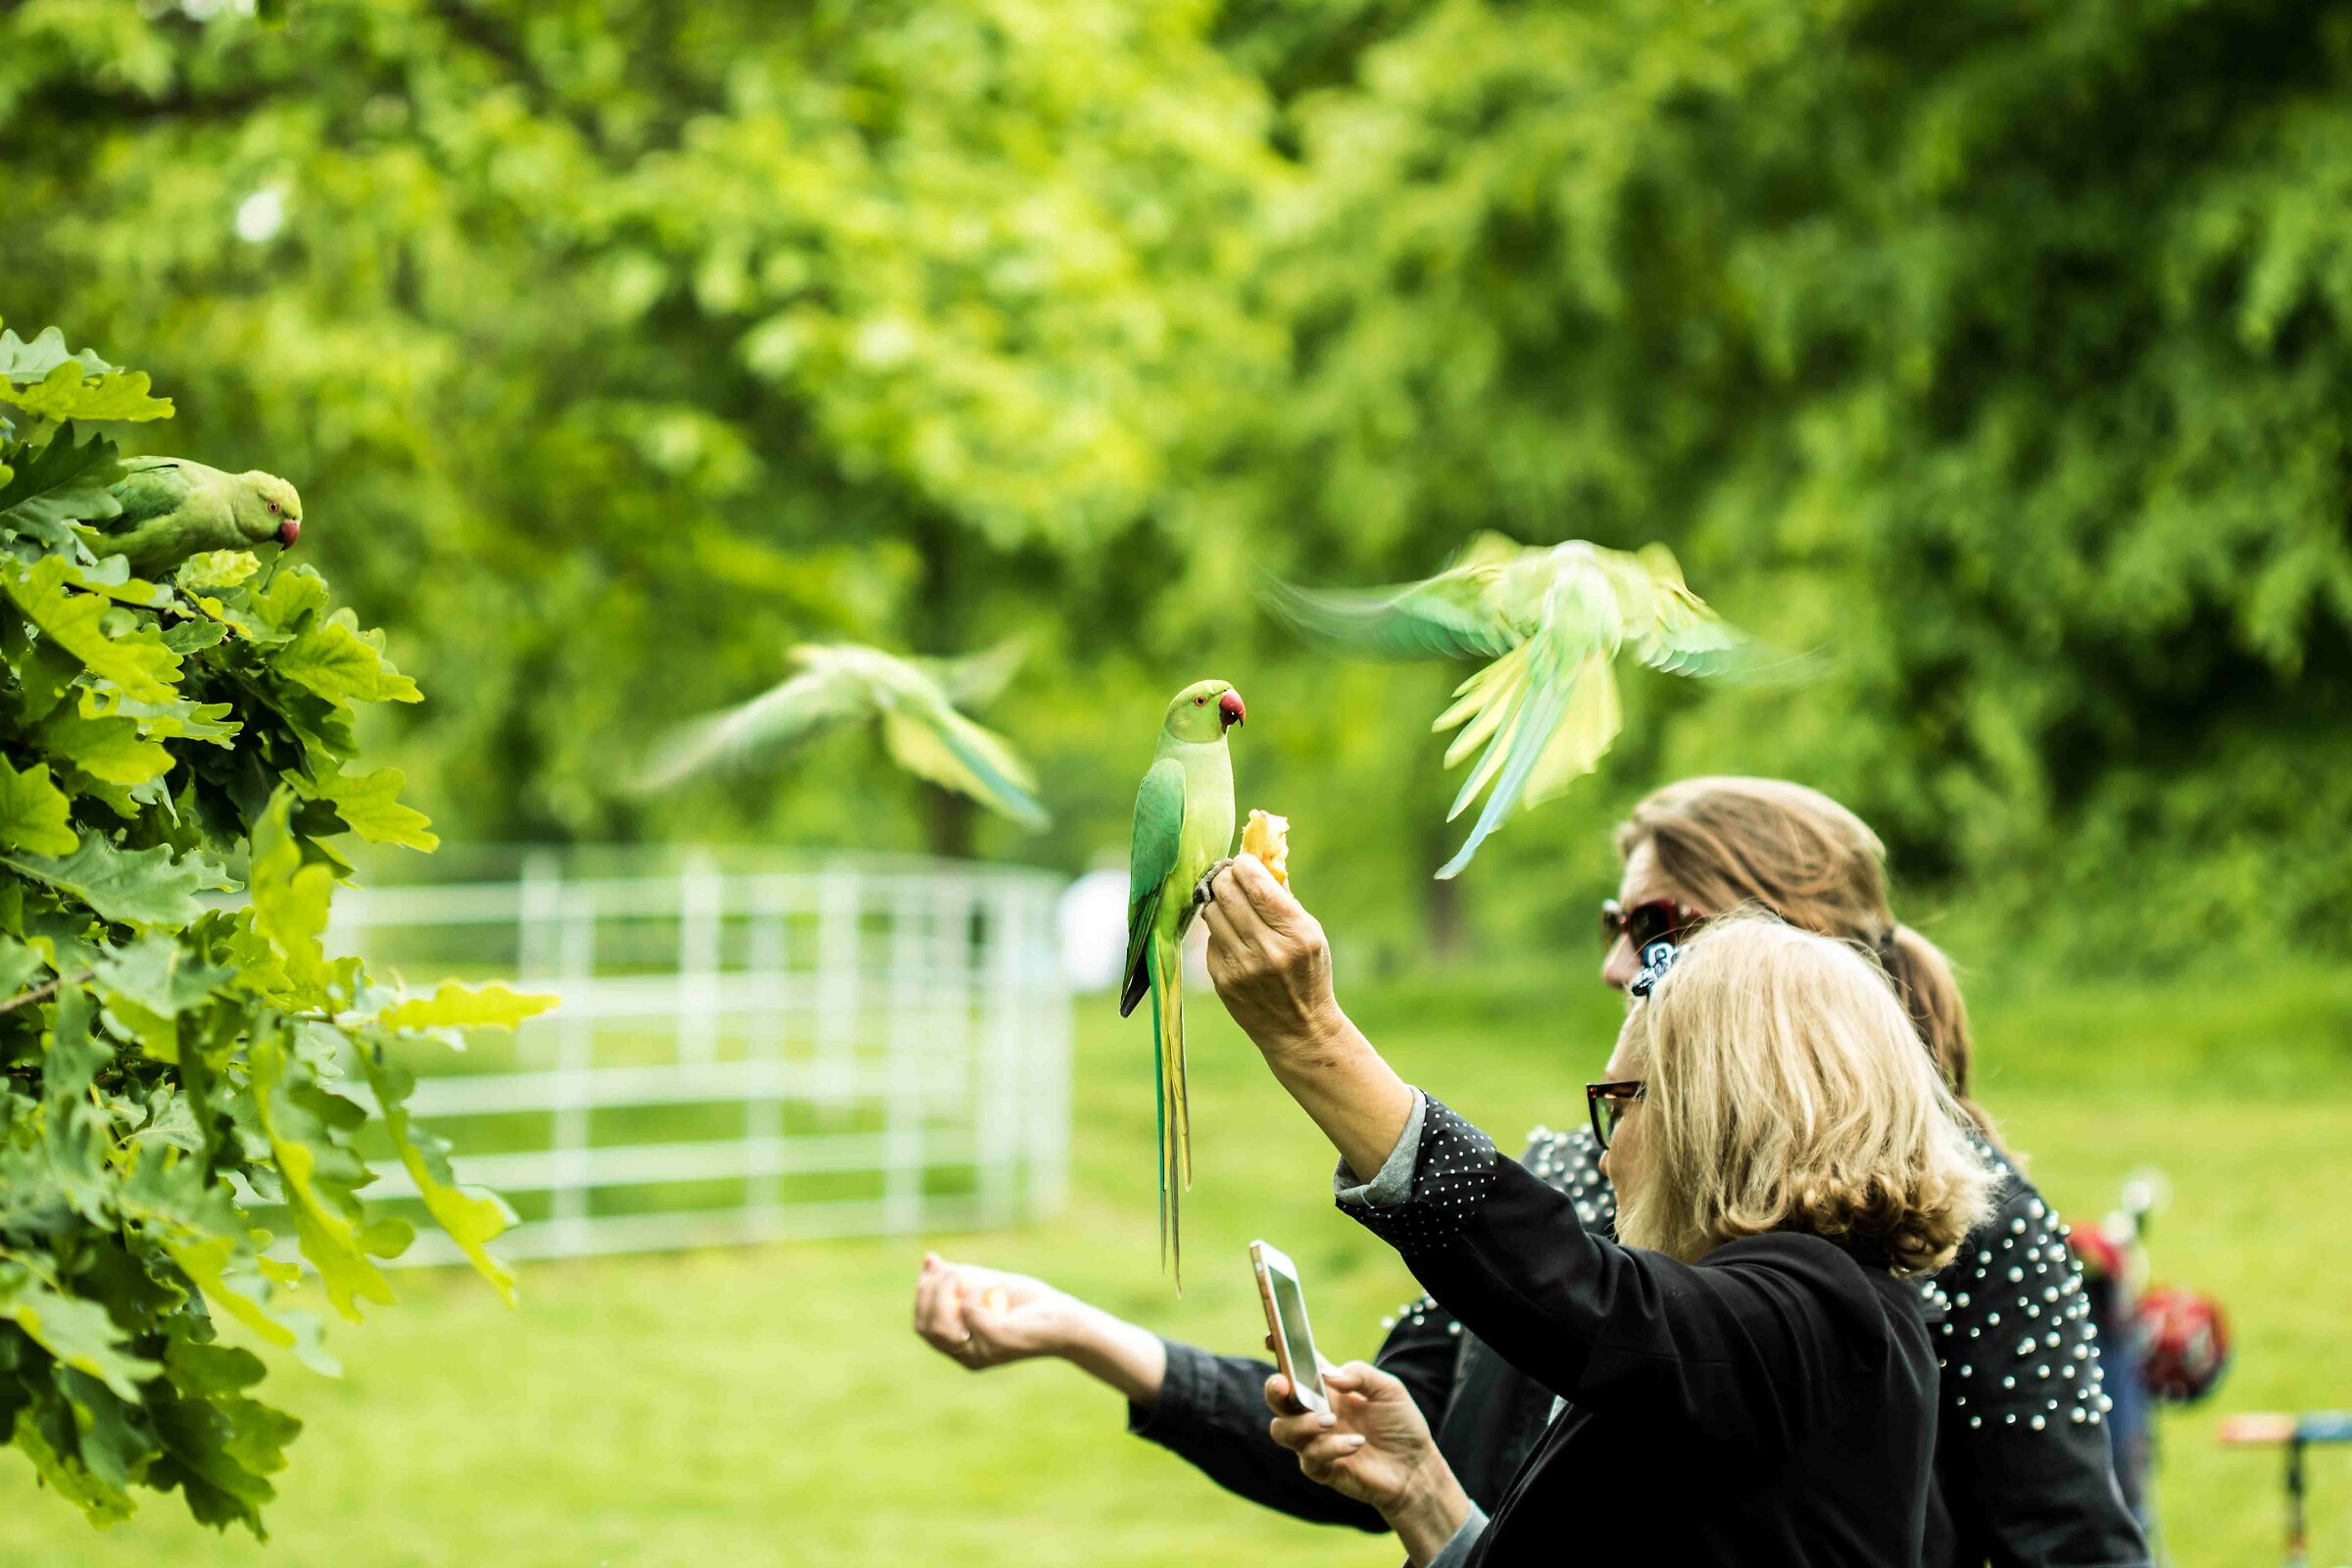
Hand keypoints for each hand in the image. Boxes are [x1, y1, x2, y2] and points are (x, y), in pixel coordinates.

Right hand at [912, 1253, 1078, 1370]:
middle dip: (930, 1293)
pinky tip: (993, 1287)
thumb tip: (928, 1259)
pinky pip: (970, 1314)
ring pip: (940, 1327)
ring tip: (968, 1275)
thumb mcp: (986, 1285)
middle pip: (925, 1328)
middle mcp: (967, 1357)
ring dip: (947, 1293)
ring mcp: (982, 1353)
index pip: (922, 1326)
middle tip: (953, 1270)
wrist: (1068, 1319)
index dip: (921, 1294)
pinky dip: (975, 1292)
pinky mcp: (998, 1344)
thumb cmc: (1029, 1305)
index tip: (934, 1267)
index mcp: (960, 1348)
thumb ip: (957, 1278)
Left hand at [1201, 852, 1341, 1059]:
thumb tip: (1262, 856)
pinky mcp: (1222, 979)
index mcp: (1296, 933)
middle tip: (1230, 878)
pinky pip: (1209, 939)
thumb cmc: (1308, 973)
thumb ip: (1285, 896)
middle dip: (1225, 877)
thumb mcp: (1311, 933)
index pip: (1256, 884)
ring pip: (1211, 912)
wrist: (1299, 1028)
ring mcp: (1241, 967)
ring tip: (1232, 906)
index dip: (1243, 865)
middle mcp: (1267, 950)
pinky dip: (1219, 931)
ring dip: (1218, 902)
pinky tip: (1234, 939)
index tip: (1243, 863)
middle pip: (1227, 892)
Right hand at [1265, 1360, 1460, 1526]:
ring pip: (1282, 1430)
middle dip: (1273, 1389)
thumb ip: (1359, 1374)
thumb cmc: (1401, 1424)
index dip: (1281, 1350)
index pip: (1298, 1366)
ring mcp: (1316, 1441)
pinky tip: (1357, 1443)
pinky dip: (1331, 1447)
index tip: (1271, 1338)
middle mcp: (1316, 1412)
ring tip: (1330, 1420)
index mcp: (1328, 1389)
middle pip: (1277, 1399)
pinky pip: (1310, 1457)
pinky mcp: (1323, 1469)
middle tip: (1284, 1385)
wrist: (1416, 1466)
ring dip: (1302, 1423)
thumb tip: (1328, 1376)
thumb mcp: (1388, 1388)